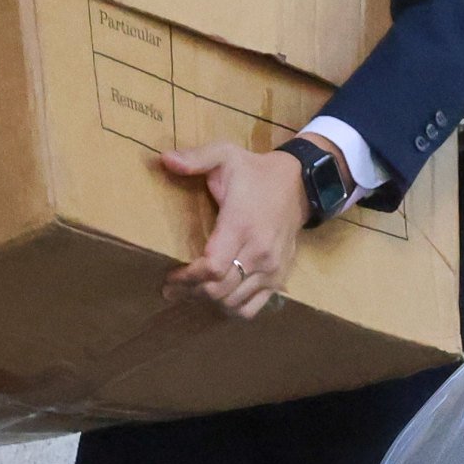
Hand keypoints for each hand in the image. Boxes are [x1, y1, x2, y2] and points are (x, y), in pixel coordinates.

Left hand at [161, 141, 310, 318]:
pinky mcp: (279, 278)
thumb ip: (196, 158)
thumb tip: (164, 159)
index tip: (170, 277)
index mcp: (241, 224)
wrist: (299, 185)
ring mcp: (271, 268)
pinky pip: (252, 308)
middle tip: (172, 289)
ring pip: (233, 302)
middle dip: (191, 292)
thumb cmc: (255, 172)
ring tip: (192, 292)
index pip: (211, 267)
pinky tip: (219, 298)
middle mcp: (258, 251)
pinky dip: (232, 308)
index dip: (187, 278)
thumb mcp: (225, 155)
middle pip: (219, 290)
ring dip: (209, 301)